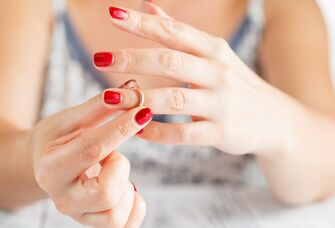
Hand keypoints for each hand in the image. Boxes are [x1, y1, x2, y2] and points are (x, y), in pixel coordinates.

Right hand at [30, 91, 151, 226]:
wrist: (45, 163)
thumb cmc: (59, 138)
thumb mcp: (72, 119)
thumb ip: (100, 106)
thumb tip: (133, 88)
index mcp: (52, 168)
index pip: (93, 149)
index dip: (122, 128)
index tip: (144, 110)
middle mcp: (63, 198)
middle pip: (106, 192)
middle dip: (120, 166)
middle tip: (113, 154)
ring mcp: (79, 214)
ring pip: (116, 214)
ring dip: (126, 185)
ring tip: (112, 169)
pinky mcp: (94, 223)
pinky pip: (125, 226)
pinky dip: (135, 206)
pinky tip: (127, 188)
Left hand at [94, 3, 287, 154]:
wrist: (274, 120)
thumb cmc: (235, 84)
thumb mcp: (214, 55)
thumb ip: (179, 33)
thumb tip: (148, 6)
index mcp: (214, 50)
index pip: (174, 31)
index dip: (143, 23)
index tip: (113, 15)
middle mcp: (218, 73)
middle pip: (170, 62)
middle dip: (133, 59)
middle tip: (100, 59)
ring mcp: (221, 104)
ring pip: (174, 98)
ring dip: (139, 99)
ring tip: (109, 98)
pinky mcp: (222, 133)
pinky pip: (183, 134)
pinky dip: (157, 132)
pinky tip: (137, 129)